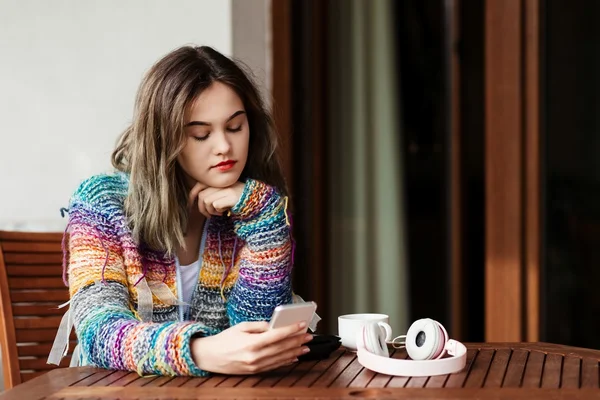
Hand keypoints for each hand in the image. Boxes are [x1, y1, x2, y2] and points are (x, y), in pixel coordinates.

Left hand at [188, 181, 244, 217]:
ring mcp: (226, 189)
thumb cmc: (238, 199)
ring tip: (219, 213)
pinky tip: (225, 212)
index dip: (192, 195)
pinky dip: (218, 211)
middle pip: (202, 196)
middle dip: (202, 208)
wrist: (255, 200)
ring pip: (207, 201)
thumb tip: (197, 201)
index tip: (190, 204)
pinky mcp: (230, 196)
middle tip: (209, 215)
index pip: (199, 185)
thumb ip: (213, 194)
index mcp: (219, 182)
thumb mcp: (224, 194)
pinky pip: (216, 205)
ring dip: (211, 211)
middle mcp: (222, 184)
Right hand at [190, 321, 311, 374]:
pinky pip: (274, 366)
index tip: (302, 324)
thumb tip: (275, 325)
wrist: (210, 357)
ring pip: (281, 358)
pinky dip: (286, 361)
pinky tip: (294, 356)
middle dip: (297, 340)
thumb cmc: (225, 339)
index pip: (277, 335)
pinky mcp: (255, 372)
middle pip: (282, 347)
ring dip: (295, 352)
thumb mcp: (241, 327)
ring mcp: (256, 366)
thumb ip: (260, 326)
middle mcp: (255, 356)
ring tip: (306, 346)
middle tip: (308, 335)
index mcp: (251, 343)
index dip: (291, 329)